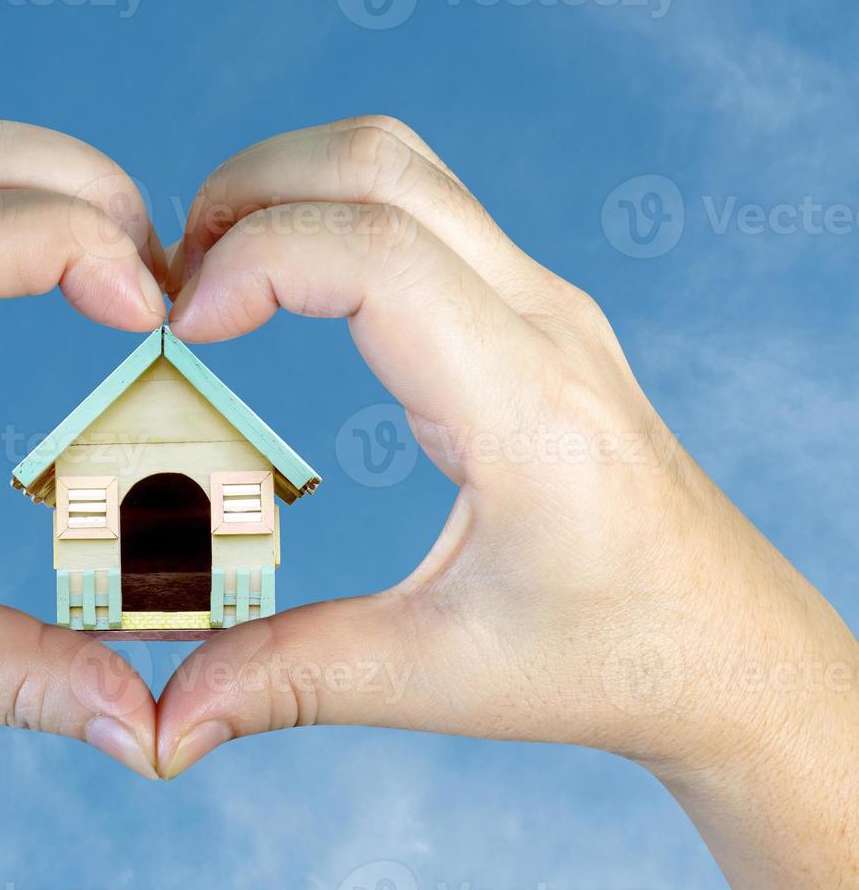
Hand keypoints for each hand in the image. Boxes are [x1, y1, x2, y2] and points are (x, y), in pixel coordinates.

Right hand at [152, 117, 857, 889]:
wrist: (725, 642)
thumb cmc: (609, 657)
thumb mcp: (439, 677)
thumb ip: (290, 681)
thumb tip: (164, 722)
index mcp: (525, 407)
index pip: (379, 255)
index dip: (256, 261)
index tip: (180, 331)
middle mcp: (542, 324)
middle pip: (380, 166)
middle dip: (247, 194)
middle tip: (172, 287)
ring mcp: (542, 304)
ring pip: (400, 167)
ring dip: (287, 191)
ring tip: (212, 281)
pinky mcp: (530, 311)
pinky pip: (418, 209)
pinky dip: (327, 216)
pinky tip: (281, 295)